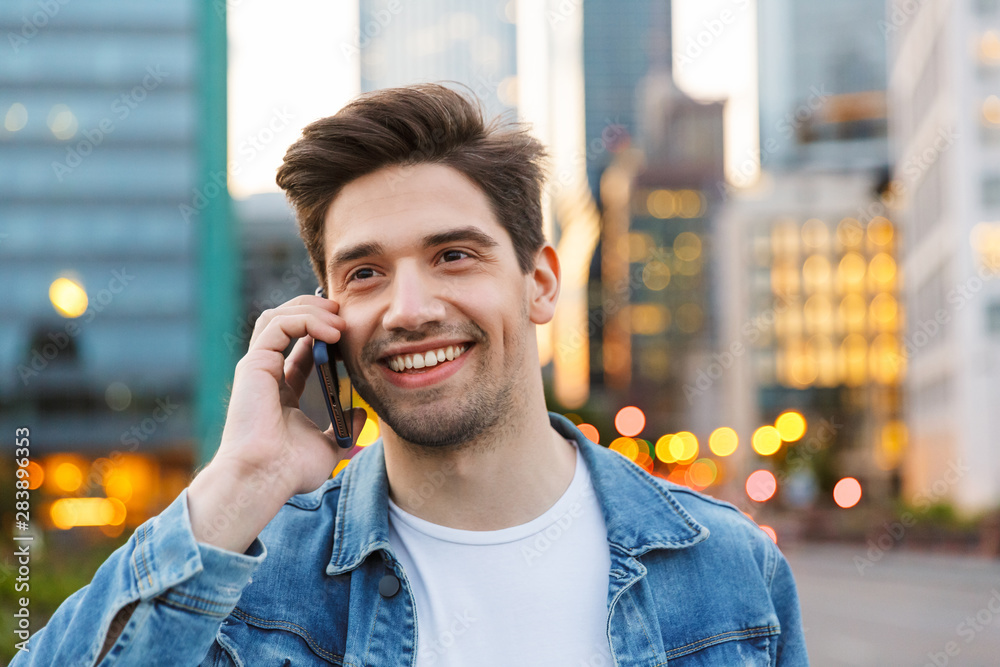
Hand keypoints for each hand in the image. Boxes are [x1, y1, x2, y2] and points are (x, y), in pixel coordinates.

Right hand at [188, 294, 367, 551]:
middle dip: (317, 311)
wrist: (266, 478)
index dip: (324, 332)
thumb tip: (362, 413)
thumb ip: (345, 428)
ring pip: (279, 316)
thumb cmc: (289, 470)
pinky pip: (278, 324)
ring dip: (311, 310)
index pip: (300, 347)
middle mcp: (266, 374)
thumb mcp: (329, 446)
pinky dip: (305, 319)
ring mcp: (258, 367)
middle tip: (346, 314)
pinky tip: (330, 331)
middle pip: (287, 323)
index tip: (350, 331)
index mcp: (281, 390)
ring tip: (339, 318)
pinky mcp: (254, 363)